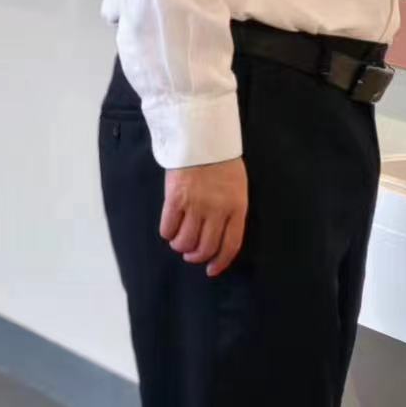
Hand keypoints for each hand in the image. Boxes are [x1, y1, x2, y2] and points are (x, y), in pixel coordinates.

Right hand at [160, 159, 247, 276]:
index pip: (230, 244)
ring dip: (180, 246)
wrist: (203, 136)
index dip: (220, 262)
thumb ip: (231, 210)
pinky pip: (168, 229)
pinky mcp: (175, 199)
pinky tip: (169, 228)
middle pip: (206, 248)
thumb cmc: (222, 161)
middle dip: (196, 256)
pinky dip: (168, 233)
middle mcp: (218, 210)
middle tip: (191, 254)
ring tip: (179, 239)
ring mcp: (196, 205)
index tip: (211, 269)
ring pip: (185, 242)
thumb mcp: (237, 186)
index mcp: (237, 206)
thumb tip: (220, 237)